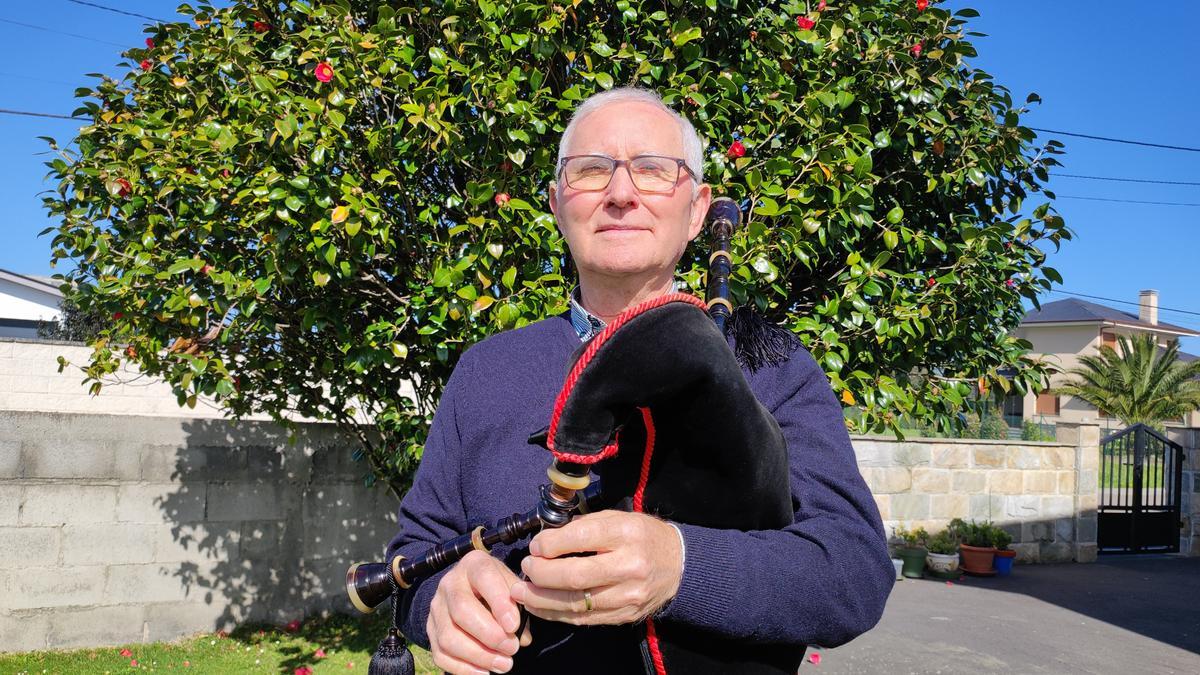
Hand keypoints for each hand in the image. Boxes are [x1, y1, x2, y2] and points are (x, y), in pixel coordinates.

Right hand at [427, 550, 531, 674]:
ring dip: (479, 656)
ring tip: (504, 664)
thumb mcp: (511, 585)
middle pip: (462, 610)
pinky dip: (463, 669)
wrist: (470, 589)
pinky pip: (441, 654)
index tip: (513, 626)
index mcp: (473, 565)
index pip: (484, 577)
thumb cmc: (498, 588)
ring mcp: (436, 608)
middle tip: (512, 649)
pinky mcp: (430, 630)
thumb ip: (519, 606)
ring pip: (449, 636)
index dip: (499, 602)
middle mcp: (450, 584)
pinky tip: (484, 672)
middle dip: (489, 635)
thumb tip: (521, 636)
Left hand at [511, 510, 682, 625]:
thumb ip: (585, 526)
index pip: (581, 539)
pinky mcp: (624, 615)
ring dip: (542, 599)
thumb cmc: (643, 537)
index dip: (550, 544)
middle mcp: (629, 566)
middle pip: (575, 576)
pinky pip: (584, 618)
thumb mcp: (620, 518)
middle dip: (541, 574)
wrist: (678, 566)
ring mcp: (628, 595)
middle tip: (526, 568)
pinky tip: (541, 605)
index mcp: (627, 534)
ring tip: (521, 592)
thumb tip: (547, 538)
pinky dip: (557, 613)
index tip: (536, 546)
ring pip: (576, 602)